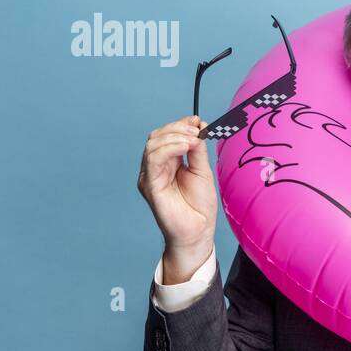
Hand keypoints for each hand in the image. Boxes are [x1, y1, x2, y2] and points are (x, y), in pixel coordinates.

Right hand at [137, 115, 216, 280]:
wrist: (198, 230)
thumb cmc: (199, 205)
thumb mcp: (202, 170)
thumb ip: (197, 150)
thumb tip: (197, 126)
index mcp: (166, 162)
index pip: (166, 135)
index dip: (180, 124)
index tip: (197, 120)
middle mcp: (154, 167)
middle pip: (156, 137)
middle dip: (177, 128)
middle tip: (196, 129)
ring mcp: (149, 176)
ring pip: (152, 145)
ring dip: (175, 137)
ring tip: (193, 139)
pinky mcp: (149, 185)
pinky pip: (152, 160)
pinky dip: (169, 148)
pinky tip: (185, 147)